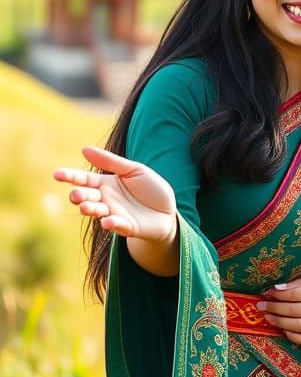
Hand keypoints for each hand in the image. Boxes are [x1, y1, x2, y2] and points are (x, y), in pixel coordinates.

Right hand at [53, 145, 176, 243]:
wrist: (167, 211)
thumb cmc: (150, 189)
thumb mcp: (134, 170)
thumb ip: (112, 162)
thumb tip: (84, 149)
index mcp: (105, 183)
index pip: (84, 179)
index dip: (71, 176)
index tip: (57, 174)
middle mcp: (105, 200)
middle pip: (87, 196)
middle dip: (79, 196)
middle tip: (75, 195)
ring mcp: (114, 214)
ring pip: (97, 212)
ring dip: (91, 209)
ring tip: (86, 206)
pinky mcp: (127, 227)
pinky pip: (117, 226)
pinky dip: (112, 223)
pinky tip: (108, 220)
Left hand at [259, 276, 300, 345]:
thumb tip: (277, 289)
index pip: (294, 294)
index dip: (277, 295)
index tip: (266, 294)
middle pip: (293, 310)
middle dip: (273, 308)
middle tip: (260, 307)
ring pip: (297, 325)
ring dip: (278, 321)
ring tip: (268, 317)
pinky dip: (292, 336)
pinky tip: (283, 330)